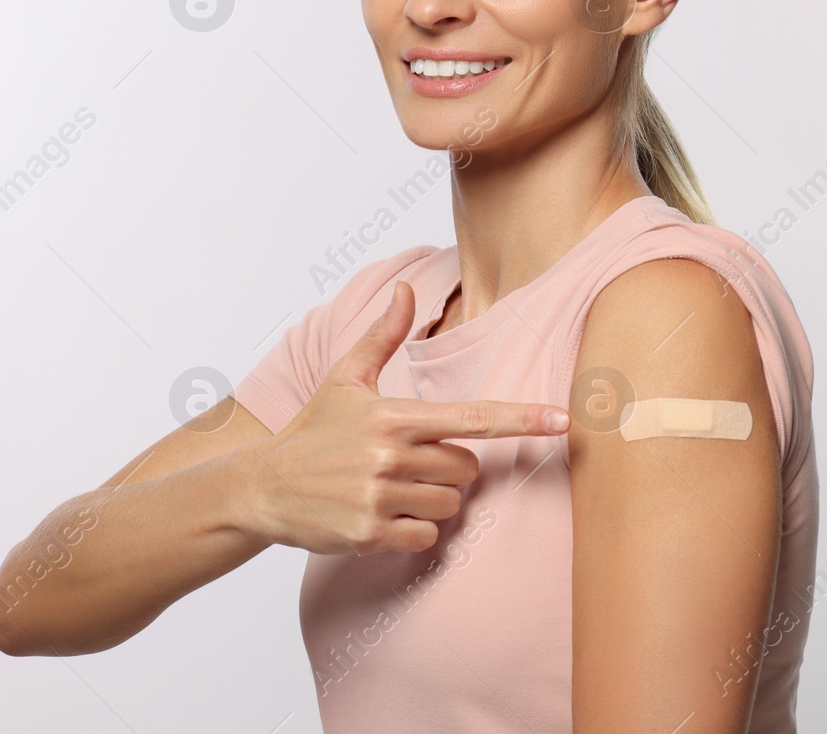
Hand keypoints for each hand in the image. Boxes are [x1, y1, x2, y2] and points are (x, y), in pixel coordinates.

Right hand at [250, 280, 570, 555]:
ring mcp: (380, 497)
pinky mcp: (370, 534)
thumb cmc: (313, 430)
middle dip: (446, 469)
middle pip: (466, 469)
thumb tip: (407, 288)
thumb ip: (383, 335)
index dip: (522, 418)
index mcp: (394, 415)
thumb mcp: (344, 377)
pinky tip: (381, 517)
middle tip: (404, 463)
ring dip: (430, 501)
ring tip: (389, 489)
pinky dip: (413, 532)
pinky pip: (426, 538)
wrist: (262, 486)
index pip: (472, 416)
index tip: (564, 420)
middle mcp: (390, 455)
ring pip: (449, 505)